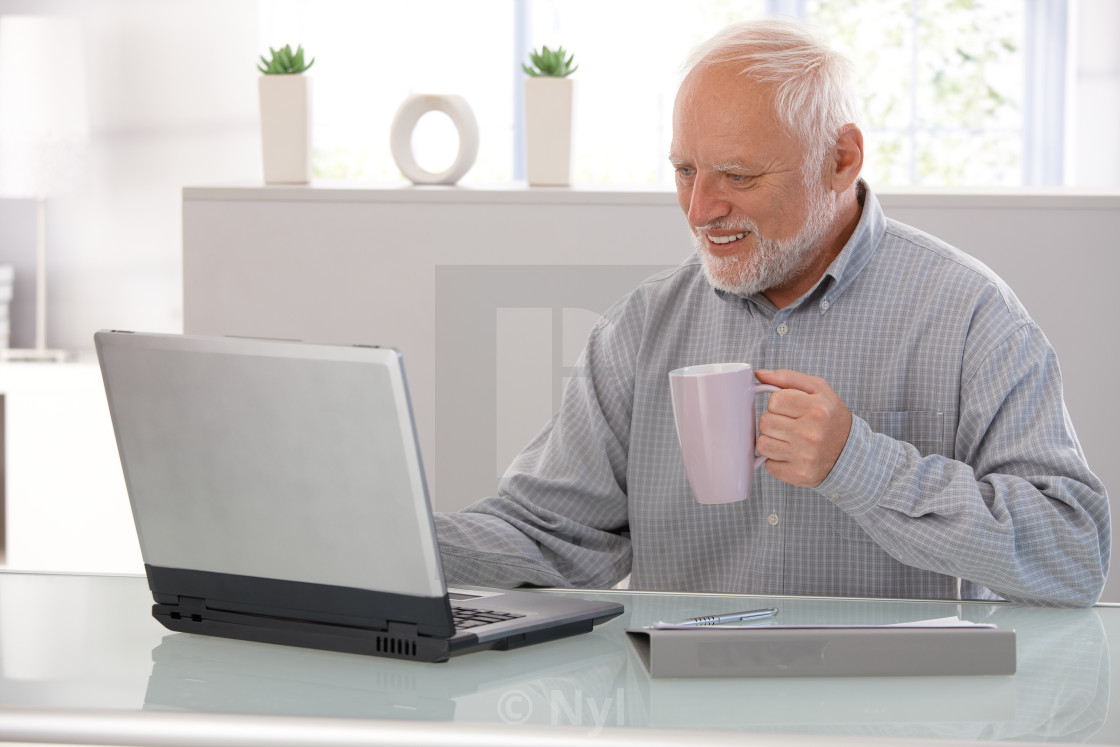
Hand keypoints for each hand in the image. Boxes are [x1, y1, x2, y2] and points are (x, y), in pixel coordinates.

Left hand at [754, 369, 852, 487]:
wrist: (850, 453)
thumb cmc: (830, 417)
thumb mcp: (818, 390)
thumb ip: (787, 378)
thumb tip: (759, 374)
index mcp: (817, 408)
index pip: (774, 400)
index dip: (779, 403)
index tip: (791, 409)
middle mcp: (811, 433)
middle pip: (765, 422)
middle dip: (773, 421)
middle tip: (789, 425)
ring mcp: (805, 457)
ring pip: (762, 444)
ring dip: (771, 441)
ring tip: (788, 440)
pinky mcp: (799, 475)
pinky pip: (768, 465)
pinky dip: (776, 460)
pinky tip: (791, 455)